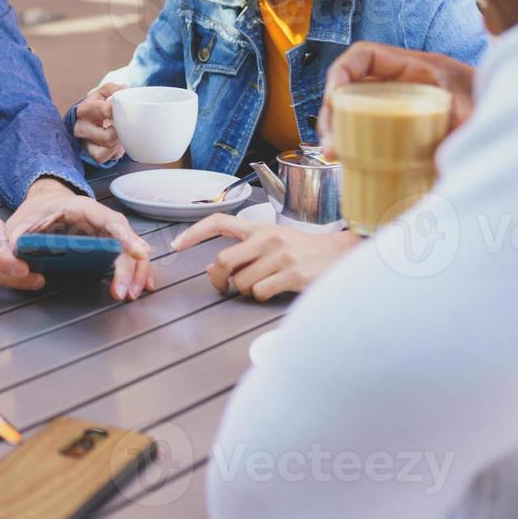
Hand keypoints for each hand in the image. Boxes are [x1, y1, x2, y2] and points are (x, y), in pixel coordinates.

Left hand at [4, 178, 154, 301]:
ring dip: (137, 273)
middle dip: (129, 267)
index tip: (137, 252)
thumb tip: (13, 256)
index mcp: (82, 208)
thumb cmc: (36, 212)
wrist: (44, 204)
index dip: (124, 236)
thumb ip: (17, 237)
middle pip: (126, 240)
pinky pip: (129, 257)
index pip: (109, 219)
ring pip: (132, 250)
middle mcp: (101, 219)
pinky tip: (143, 287)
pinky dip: (138, 272)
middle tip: (124, 292)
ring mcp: (108, 233)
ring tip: (131, 295)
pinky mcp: (110, 245)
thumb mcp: (21, 223)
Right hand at [73, 82, 126, 163]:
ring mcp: (85, 143)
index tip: (125, 110)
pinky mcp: (90, 154)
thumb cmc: (96, 107)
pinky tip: (115, 144)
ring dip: (118, 143)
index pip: (106, 111)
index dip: (120, 111)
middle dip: (120, 132)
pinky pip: (106, 157)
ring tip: (120, 134)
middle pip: (108, 136)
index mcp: (85, 110)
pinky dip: (114, 152)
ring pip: (108, 149)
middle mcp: (81, 128)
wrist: (84, 122)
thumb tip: (125, 89)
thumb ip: (112, 89)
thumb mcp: (101, 94)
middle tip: (124, 125)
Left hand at [173, 214, 358, 301]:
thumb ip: (242, 253)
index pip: (219, 222)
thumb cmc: (302, 250)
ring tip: (263, 284)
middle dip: (217, 278)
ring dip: (246, 290)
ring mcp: (280, 256)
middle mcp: (267, 239)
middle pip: (223, 260)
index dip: (194, 232)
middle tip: (222, 286)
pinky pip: (260, 293)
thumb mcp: (271, 244)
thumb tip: (211, 269)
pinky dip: (262, 296)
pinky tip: (275, 290)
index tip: (177, 244)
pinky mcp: (292, 274)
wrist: (340, 254)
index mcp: (259, 227)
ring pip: (242, 282)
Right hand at [318, 42, 475, 157]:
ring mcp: (393, 102)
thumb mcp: (473, 109)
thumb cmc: (486, 100)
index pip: (363, 56)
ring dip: (336, 130)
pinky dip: (351, 140)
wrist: (503, 108)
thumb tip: (437, 163)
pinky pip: (365, 126)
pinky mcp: (396, 123)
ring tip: (334, 156)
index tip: (333, 99)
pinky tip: (347, 161)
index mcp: (411, 66)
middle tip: (331, 144)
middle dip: (331, 114)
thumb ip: (459, 129)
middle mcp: (395, 81)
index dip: (341, 72)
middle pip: (347, 88)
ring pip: (350, 108)